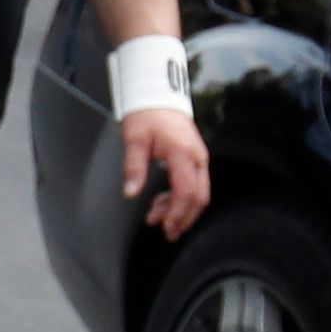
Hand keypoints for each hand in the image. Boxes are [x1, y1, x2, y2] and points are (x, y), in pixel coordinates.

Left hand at [119, 103, 210, 240]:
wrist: (159, 98)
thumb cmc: (146, 116)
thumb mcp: (134, 140)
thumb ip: (133, 168)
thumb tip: (130, 193)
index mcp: (183, 153)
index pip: (186, 191)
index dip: (177, 213)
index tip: (164, 227)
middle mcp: (197, 157)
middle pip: (199, 196)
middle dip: (184, 218)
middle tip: (167, 233)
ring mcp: (199, 159)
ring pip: (199, 193)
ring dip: (182, 210)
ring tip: (158, 219)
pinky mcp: (196, 160)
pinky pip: (195, 185)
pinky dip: (181, 199)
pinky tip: (163, 204)